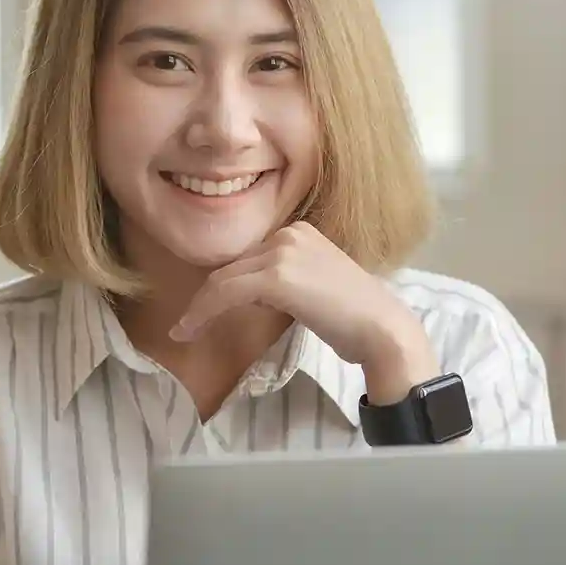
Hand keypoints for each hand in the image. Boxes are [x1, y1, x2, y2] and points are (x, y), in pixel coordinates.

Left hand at [171, 222, 439, 402]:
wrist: (382, 330)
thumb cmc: (355, 320)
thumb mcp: (314, 288)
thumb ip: (283, 282)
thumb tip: (250, 295)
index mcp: (298, 232)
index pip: (247, 259)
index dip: (221, 288)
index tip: (204, 312)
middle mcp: (288, 233)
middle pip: (231, 267)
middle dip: (206, 298)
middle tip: (187, 325)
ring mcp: (282, 251)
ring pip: (223, 280)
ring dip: (199, 308)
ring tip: (183, 332)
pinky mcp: (276, 276)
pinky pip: (226, 294)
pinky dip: (203, 313)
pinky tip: (189, 331)